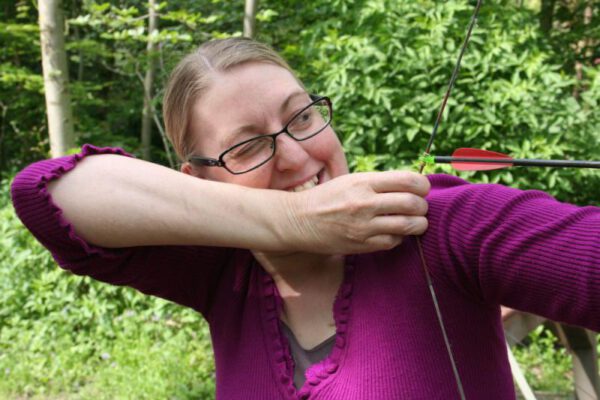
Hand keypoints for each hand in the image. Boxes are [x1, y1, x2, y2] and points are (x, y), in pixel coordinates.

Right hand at [282, 171, 429, 253]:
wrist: (299, 220)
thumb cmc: (328, 197)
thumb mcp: (351, 180)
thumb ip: (380, 183)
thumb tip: (412, 186)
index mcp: (364, 182)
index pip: (409, 180)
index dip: (423, 185)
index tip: (421, 189)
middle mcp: (365, 203)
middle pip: (413, 203)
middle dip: (422, 206)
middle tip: (418, 207)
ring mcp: (364, 226)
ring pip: (409, 225)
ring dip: (418, 224)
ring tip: (414, 221)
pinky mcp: (362, 245)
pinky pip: (394, 242)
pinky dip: (400, 237)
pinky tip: (394, 232)